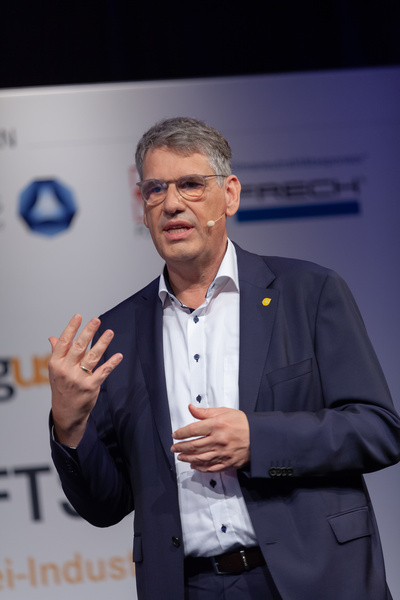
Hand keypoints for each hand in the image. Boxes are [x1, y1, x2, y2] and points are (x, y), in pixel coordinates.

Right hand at [48, 314, 122, 446]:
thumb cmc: (62, 388)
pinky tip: (118, 355)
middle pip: (78, 347)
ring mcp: (79, 379)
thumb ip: (57, 353)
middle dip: (88, 332)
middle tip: (96, 320)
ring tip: (110, 332)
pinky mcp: (91, 387)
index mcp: (56, 364)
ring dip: (102, 343)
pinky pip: (103, 371)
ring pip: (92, 357)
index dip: (71, 328)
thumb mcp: (55, 371)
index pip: (64, 342)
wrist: (66, 413)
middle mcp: (66, 370)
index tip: (79, 316)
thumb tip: (53, 337)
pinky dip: (112, 363)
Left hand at [171, 404, 249, 471]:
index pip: (193, 429)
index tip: (175, 435)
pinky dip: (200, 468)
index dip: (181, 433)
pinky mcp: (228, 462)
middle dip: (181, 447)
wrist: (259, 436)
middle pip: (194, 445)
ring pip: (200, 458)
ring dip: (188, 458)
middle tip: (174, 448)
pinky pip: (211, 467)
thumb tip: (191, 408)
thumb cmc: (242, 422)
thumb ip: (205, 412)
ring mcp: (223, 452)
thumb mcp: (224, 412)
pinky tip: (194, 465)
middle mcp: (219, 439)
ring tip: (180, 457)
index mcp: (217, 425)